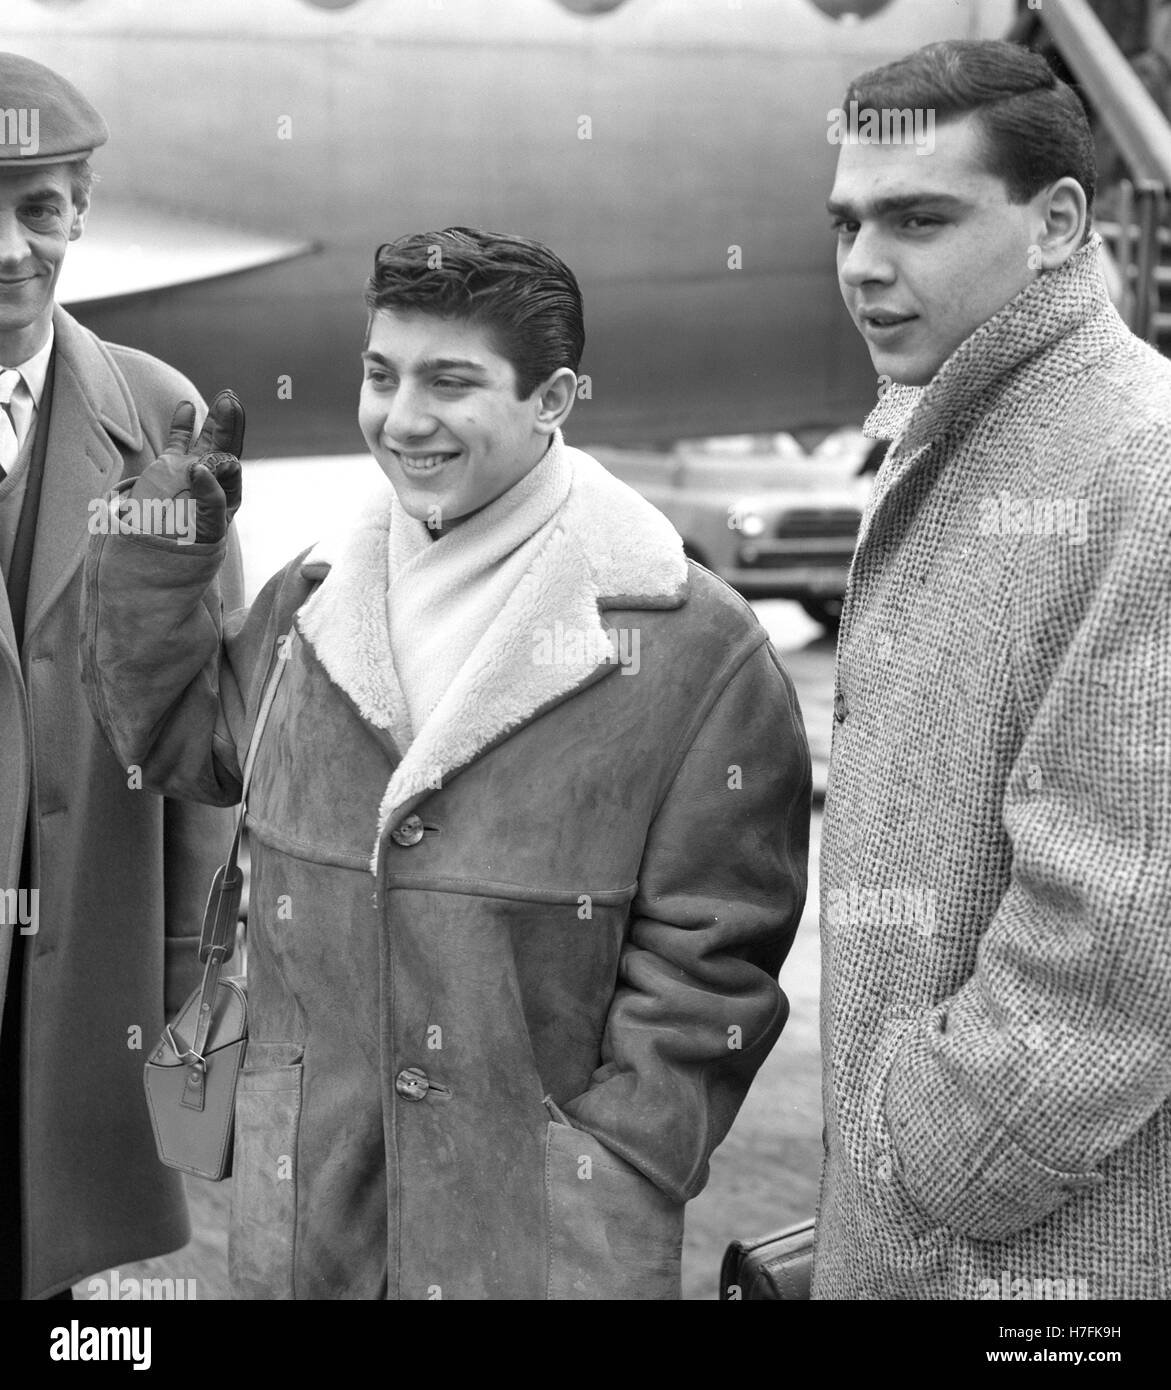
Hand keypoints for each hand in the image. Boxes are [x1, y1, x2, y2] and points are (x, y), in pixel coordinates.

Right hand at [126, 389, 244, 542]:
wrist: (155, 546)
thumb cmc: (187, 542)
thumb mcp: (206, 525)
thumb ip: (209, 498)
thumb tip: (200, 469)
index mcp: (227, 494)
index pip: (230, 469)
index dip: (225, 459)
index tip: (214, 459)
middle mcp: (213, 478)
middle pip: (225, 445)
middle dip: (230, 424)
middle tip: (231, 401)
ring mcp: (192, 468)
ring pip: (206, 438)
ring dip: (214, 419)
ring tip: (224, 398)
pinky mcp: (171, 464)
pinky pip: (179, 439)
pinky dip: (183, 423)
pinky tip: (186, 406)